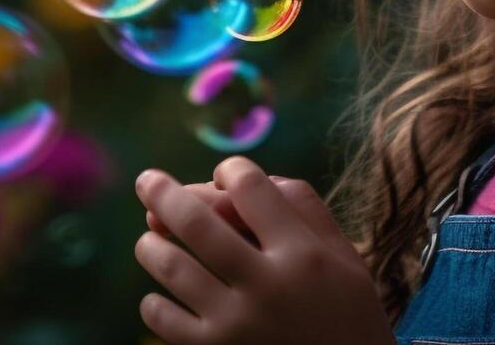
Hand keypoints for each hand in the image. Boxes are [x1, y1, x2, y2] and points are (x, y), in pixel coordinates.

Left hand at [132, 156, 394, 344]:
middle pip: (197, 222)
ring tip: (150, 241)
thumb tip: (258, 177)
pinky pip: (163, 319)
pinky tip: (161, 296)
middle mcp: (267, 285)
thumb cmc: (347, 318)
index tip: (226, 176)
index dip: (230, 170)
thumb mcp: (345, 260)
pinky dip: (154, 302)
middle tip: (146, 180)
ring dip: (152, 246)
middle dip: (163, 193)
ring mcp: (236, 324)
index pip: (250, 187)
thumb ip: (306, 211)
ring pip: (172, 267)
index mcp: (303, 254)